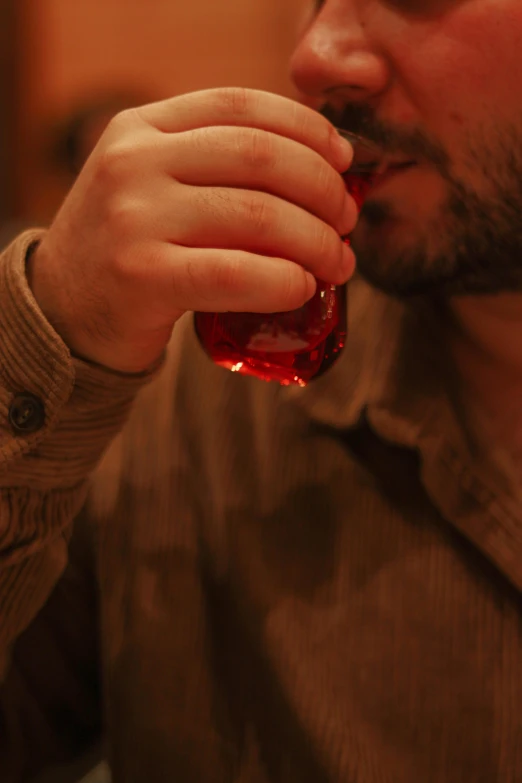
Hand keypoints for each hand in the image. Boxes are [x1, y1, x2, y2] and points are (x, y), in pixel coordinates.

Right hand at [28, 87, 356, 372]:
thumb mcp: (154, 185)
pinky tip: (302, 289)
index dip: (307, 130)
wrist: (64, 311)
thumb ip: (213, 167)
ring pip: (258, 216)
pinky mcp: (141, 276)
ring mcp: (134, 217)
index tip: (344, 161)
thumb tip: (320, 171)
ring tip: (337, 263)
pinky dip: (283, 281)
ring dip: (316, 242)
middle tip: (347, 222)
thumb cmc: (129, 249)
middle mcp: (134, 162)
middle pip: (261, 158)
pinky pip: (235, 274)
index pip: (242, 106)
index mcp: (143, 128)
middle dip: (323, 190)